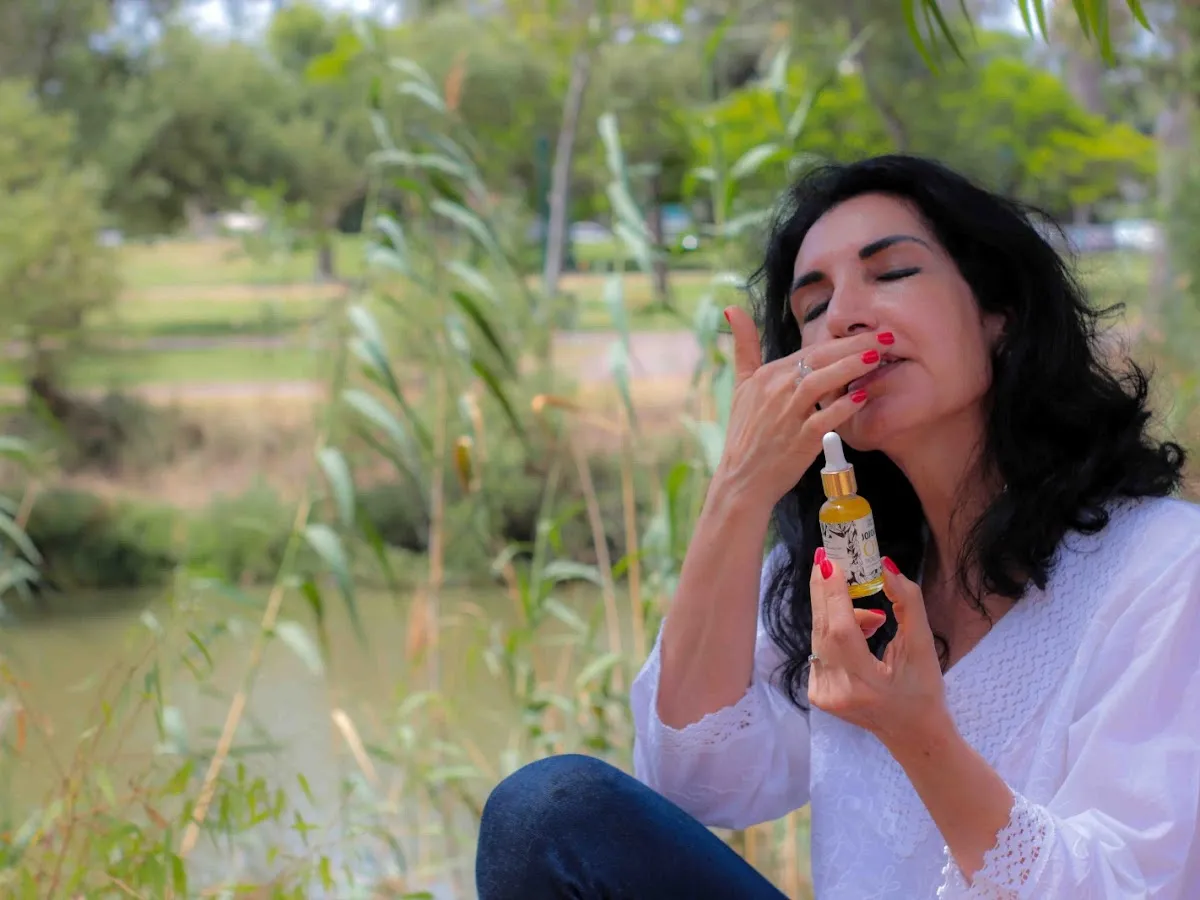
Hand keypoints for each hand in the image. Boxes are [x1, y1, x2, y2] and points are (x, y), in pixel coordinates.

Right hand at [717, 307, 886, 506]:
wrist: (743, 478)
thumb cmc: (746, 433)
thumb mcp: (740, 385)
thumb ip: (743, 346)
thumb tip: (732, 307)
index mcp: (766, 374)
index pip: (810, 350)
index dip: (842, 339)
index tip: (870, 331)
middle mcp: (775, 390)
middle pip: (819, 358)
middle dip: (854, 345)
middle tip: (886, 336)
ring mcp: (786, 414)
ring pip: (820, 382)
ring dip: (851, 368)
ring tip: (878, 357)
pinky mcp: (798, 440)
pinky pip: (824, 418)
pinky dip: (843, 407)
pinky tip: (862, 396)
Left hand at [807, 550, 949, 750]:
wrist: (912, 734)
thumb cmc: (923, 691)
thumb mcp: (924, 647)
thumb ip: (908, 604)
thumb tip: (887, 567)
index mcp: (865, 683)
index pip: (840, 630)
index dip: (833, 594)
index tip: (830, 562)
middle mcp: (837, 690)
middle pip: (822, 628)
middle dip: (824, 590)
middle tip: (828, 558)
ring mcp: (822, 694)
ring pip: (820, 636)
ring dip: (839, 615)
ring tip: (875, 620)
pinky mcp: (816, 693)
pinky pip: (819, 648)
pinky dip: (835, 632)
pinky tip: (861, 635)